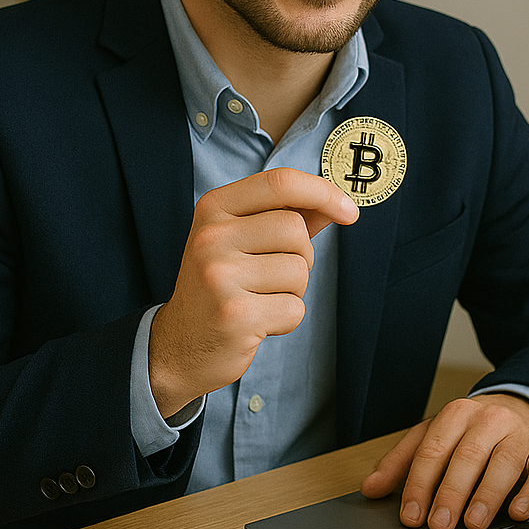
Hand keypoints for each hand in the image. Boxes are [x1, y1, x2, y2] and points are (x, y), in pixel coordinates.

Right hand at [148, 167, 358, 416]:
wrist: (178, 345)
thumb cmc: (221, 284)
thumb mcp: (243, 240)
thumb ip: (288, 216)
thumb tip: (339, 204)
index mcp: (213, 208)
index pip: (279, 183)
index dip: (322, 192)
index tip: (350, 211)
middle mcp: (211, 237)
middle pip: (295, 229)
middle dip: (301, 256)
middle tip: (274, 275)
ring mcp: (220, 276)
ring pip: (299, 271)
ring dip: (293, 290)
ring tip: (260, 298)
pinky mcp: (235, 315)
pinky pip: (294, 308)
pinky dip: (285, 319)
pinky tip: (257, 322)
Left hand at [360, 393, 528, 528]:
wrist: (521, 406)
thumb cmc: (471, 430)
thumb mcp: (434, 435)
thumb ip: (402, 461)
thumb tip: (371, 489)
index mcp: (455, 414)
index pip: (433, 450)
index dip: (420, 484)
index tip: (411, 516)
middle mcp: (488, 420)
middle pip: (467, 457)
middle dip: (451, 493)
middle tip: (439, 525)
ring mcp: (519, 434)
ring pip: (503, 463)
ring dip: (487, 496)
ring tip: (473, 524)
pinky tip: (517, 514)